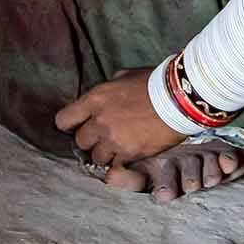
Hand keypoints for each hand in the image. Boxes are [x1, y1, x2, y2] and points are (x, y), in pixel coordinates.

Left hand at [54, 68, 183, 166]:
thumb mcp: (123, 77)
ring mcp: (113, 139)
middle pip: (80, 141)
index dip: (70, 124)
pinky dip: (120, 162)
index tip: (78, 125)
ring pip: (96, 157)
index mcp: (94, 99)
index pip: (63, 120)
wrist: (179, 99)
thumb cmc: (154, 83)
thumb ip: (106, 90)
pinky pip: (115, 165)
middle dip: (90, 140)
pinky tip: (129, 154)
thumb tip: (100, 98)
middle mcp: (99, 121)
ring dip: (105, 154)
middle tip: (102, 137)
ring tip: (118, 147)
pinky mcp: (129, 153)